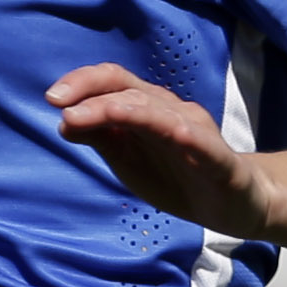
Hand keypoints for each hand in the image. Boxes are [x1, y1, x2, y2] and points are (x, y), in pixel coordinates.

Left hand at [46, 61, 267, 235]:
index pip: (114, 82)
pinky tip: (173, 133)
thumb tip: (64, 121)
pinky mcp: (219, 160)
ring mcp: (196, 133)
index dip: (83, 82)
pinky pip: (201, 144)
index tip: (52, 98)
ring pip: (161, 113)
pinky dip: (186, 135)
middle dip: (94, 94)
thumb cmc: (178, 176)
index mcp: (147, 109)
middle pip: (131, 91)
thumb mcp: (129, 159)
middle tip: (60, 105)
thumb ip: (102, 138)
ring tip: (98, 114)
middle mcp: (171, 112)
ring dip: (127, 110)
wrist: (234, 203)